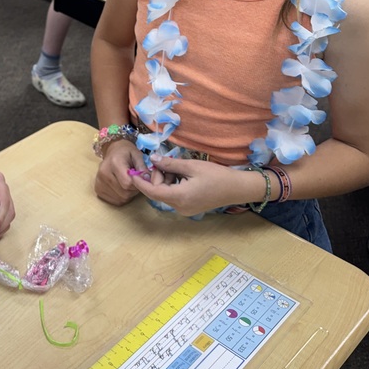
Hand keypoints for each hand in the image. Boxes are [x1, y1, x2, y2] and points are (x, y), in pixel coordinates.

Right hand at [94, 138, 157, 205]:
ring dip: (128, 194)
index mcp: (114, 163)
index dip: (137, 184)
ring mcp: (99, 182)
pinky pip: (115, 200)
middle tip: (134, 181)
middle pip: (124, 192)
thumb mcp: (137, 155)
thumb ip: (142, 167)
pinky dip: (121, 197)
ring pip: (120, 198)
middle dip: (133, 190)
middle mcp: (104, 173)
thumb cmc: (127, 153)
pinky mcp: (98, 189)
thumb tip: (147, 180)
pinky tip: (121, 187)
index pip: (127, 183)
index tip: (138, 179)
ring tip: (128, 183)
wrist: (112, 151)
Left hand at [127, 155, 261, 216]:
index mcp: (178, 197)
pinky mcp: (189, 208)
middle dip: (158, 176)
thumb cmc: (216, 176)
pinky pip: (173, 196)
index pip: (152, 191)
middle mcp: (179, 207)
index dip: (140, 182)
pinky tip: (183, 175)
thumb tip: (152, 159)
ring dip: (166, 180)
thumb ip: (170, 164)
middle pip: (158, 192)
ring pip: (165, 193)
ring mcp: (184, 210)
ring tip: (178, 168)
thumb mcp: (191, 166)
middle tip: (167, 162)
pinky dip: (172, 185)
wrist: (237, 188)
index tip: (131, 172)